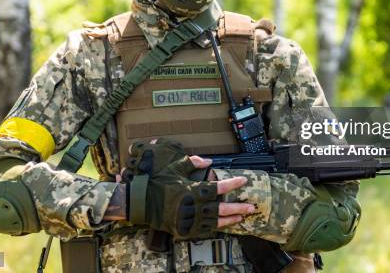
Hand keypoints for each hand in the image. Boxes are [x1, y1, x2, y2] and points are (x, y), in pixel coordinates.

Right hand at [105, 157, 254, 226]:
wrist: (138, 202)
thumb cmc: (156, 183)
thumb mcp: (173, 168)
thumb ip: (192, 163)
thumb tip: (208, 160)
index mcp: (190, 190)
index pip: (216, 187)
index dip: (231, 184)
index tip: (243, 181)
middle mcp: (191, 206)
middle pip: (220, 208)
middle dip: (237, 207)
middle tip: (251, 206)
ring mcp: (187, 219)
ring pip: (214, 222)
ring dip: (229, 219)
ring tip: (242, 216)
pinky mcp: (182, 228)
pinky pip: (202, 229)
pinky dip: (215, 227)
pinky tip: (224, 225)